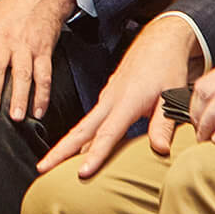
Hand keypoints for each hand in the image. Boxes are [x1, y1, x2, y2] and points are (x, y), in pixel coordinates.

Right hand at [38, 13, 198, 178]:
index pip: (107, 134)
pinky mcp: (107, 98)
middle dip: (60, 151)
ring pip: (83, 126)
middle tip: (42, 168)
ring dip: (66, 145)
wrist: (160, 40)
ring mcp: (106, 98)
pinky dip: (80, 137)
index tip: (81, 173)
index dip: (95, 155)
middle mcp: (110, 100)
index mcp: (126, 101)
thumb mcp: (172, 94)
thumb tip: (160, 150)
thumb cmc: (167, 66)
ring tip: (51, 164)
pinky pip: (90, 121)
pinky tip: (77, 150)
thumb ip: (164, 124)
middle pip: (81, 131)